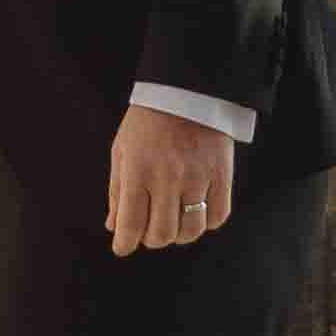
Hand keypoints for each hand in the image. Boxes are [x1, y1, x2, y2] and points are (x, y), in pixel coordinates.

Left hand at [106, 96, 240, 257]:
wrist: (188, 89)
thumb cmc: (148, 120)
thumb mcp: (122, 149)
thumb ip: (117, 190)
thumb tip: (114, 227)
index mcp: (138, 170)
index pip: (130, 223)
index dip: (124, 244)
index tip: (123, 247)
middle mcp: (167, 177)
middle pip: (161, 234)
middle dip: (151, 239)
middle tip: (149, 229)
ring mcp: (198, 177)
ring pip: (190, 231)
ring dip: (178, 234)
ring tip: (173, 222)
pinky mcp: (222, 174)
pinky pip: (218, 216)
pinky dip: (206, 222)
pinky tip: (196, 211)